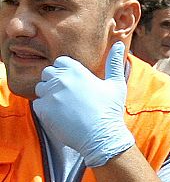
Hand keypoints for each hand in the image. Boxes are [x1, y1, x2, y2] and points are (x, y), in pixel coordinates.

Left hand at [33, 42, 134, 167]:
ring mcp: (50, 94)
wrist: (102, 137)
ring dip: (49, 95)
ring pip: (40, 88)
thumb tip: (120, 45)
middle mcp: (60, 79)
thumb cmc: (110, 111)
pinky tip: (61, 117)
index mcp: (75, 70)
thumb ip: (114, 63)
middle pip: (47, 73)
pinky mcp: (43, 109)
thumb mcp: (116, 84)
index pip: (60, 62)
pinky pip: (38, 104)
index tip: (74, 84)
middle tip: (69, 97)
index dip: (66, 72)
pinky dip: (46, 110)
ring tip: (65, 107)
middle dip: (55, 82)